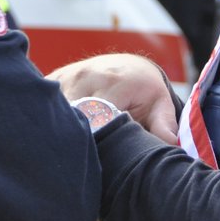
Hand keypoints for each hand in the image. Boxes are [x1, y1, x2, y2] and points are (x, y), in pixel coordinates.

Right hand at [50, 54, 178, 144]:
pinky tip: (62, 128)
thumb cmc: (146, 91)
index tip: (99, 155)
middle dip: (78, 136)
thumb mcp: (159, 105)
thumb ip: (163, 125)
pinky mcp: (56, 77)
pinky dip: (53, 116)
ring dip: (64, 127)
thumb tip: (171, 146)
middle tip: (83, 154)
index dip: (98, 139)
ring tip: (72, 143)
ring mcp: (69, 75)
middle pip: (74, 114)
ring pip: (57, 109)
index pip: (97, 117)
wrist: (130, 65)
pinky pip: (48, 101)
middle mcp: (87, 75)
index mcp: (114, 82)